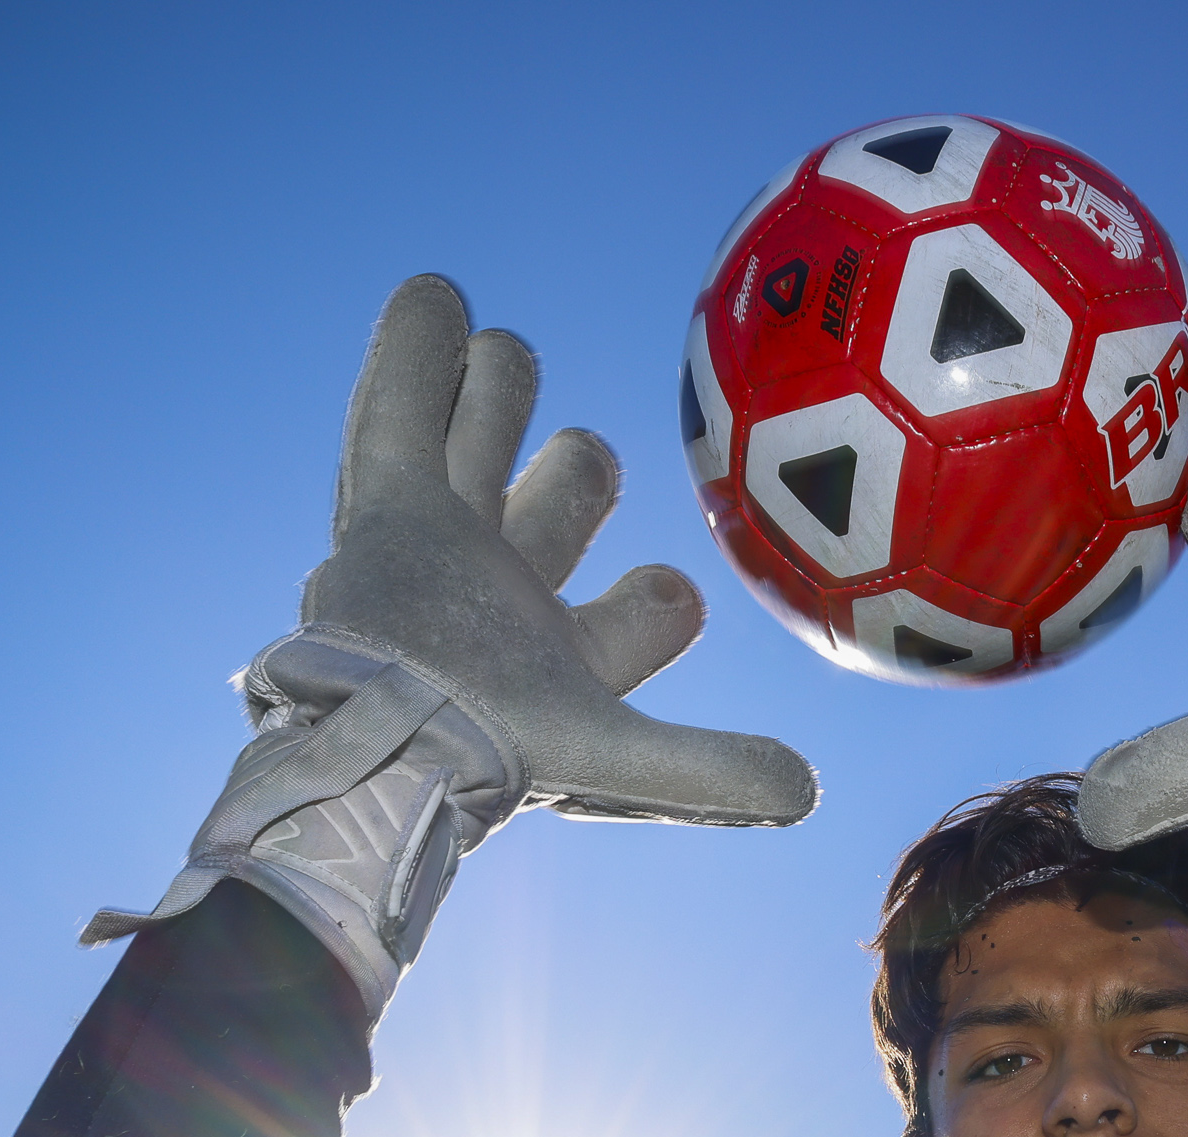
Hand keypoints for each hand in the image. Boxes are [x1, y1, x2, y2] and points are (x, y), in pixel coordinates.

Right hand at [291, 275, 816, 827]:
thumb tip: (812, 793)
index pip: (638, 619)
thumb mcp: (616, 765)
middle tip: (581, 453)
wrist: (375, 733)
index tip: (669, 592)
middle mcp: (506, 602)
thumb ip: (710, 772)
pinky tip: (432, 292)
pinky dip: (414, 356)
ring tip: (500, 350)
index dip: (661, 604)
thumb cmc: (491, 753)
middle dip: (576, 475)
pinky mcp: (381, 510)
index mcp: (571, 663)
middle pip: (554, 510)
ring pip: (477, 449)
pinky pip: (399, 416)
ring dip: (495, 398)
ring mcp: (443, 551)